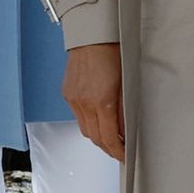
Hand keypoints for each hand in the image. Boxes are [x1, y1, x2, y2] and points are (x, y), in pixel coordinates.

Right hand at [63, 41, 125, 160]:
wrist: (92, 36)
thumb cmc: (112, 53)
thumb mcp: (126, 83)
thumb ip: (124, 110)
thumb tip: (126, 129)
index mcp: (101, 101)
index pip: (108, 138)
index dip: (117, 151)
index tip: (124, 156)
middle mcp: (84, 103)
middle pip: (94, 138)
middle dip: (107, 147)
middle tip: (119, 150)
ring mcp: (73, 99)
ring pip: (84, 129)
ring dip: (97, 136)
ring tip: (109, 137)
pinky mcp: (68, 94)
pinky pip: (78, 116)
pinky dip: (88, 122)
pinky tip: (97, 119)